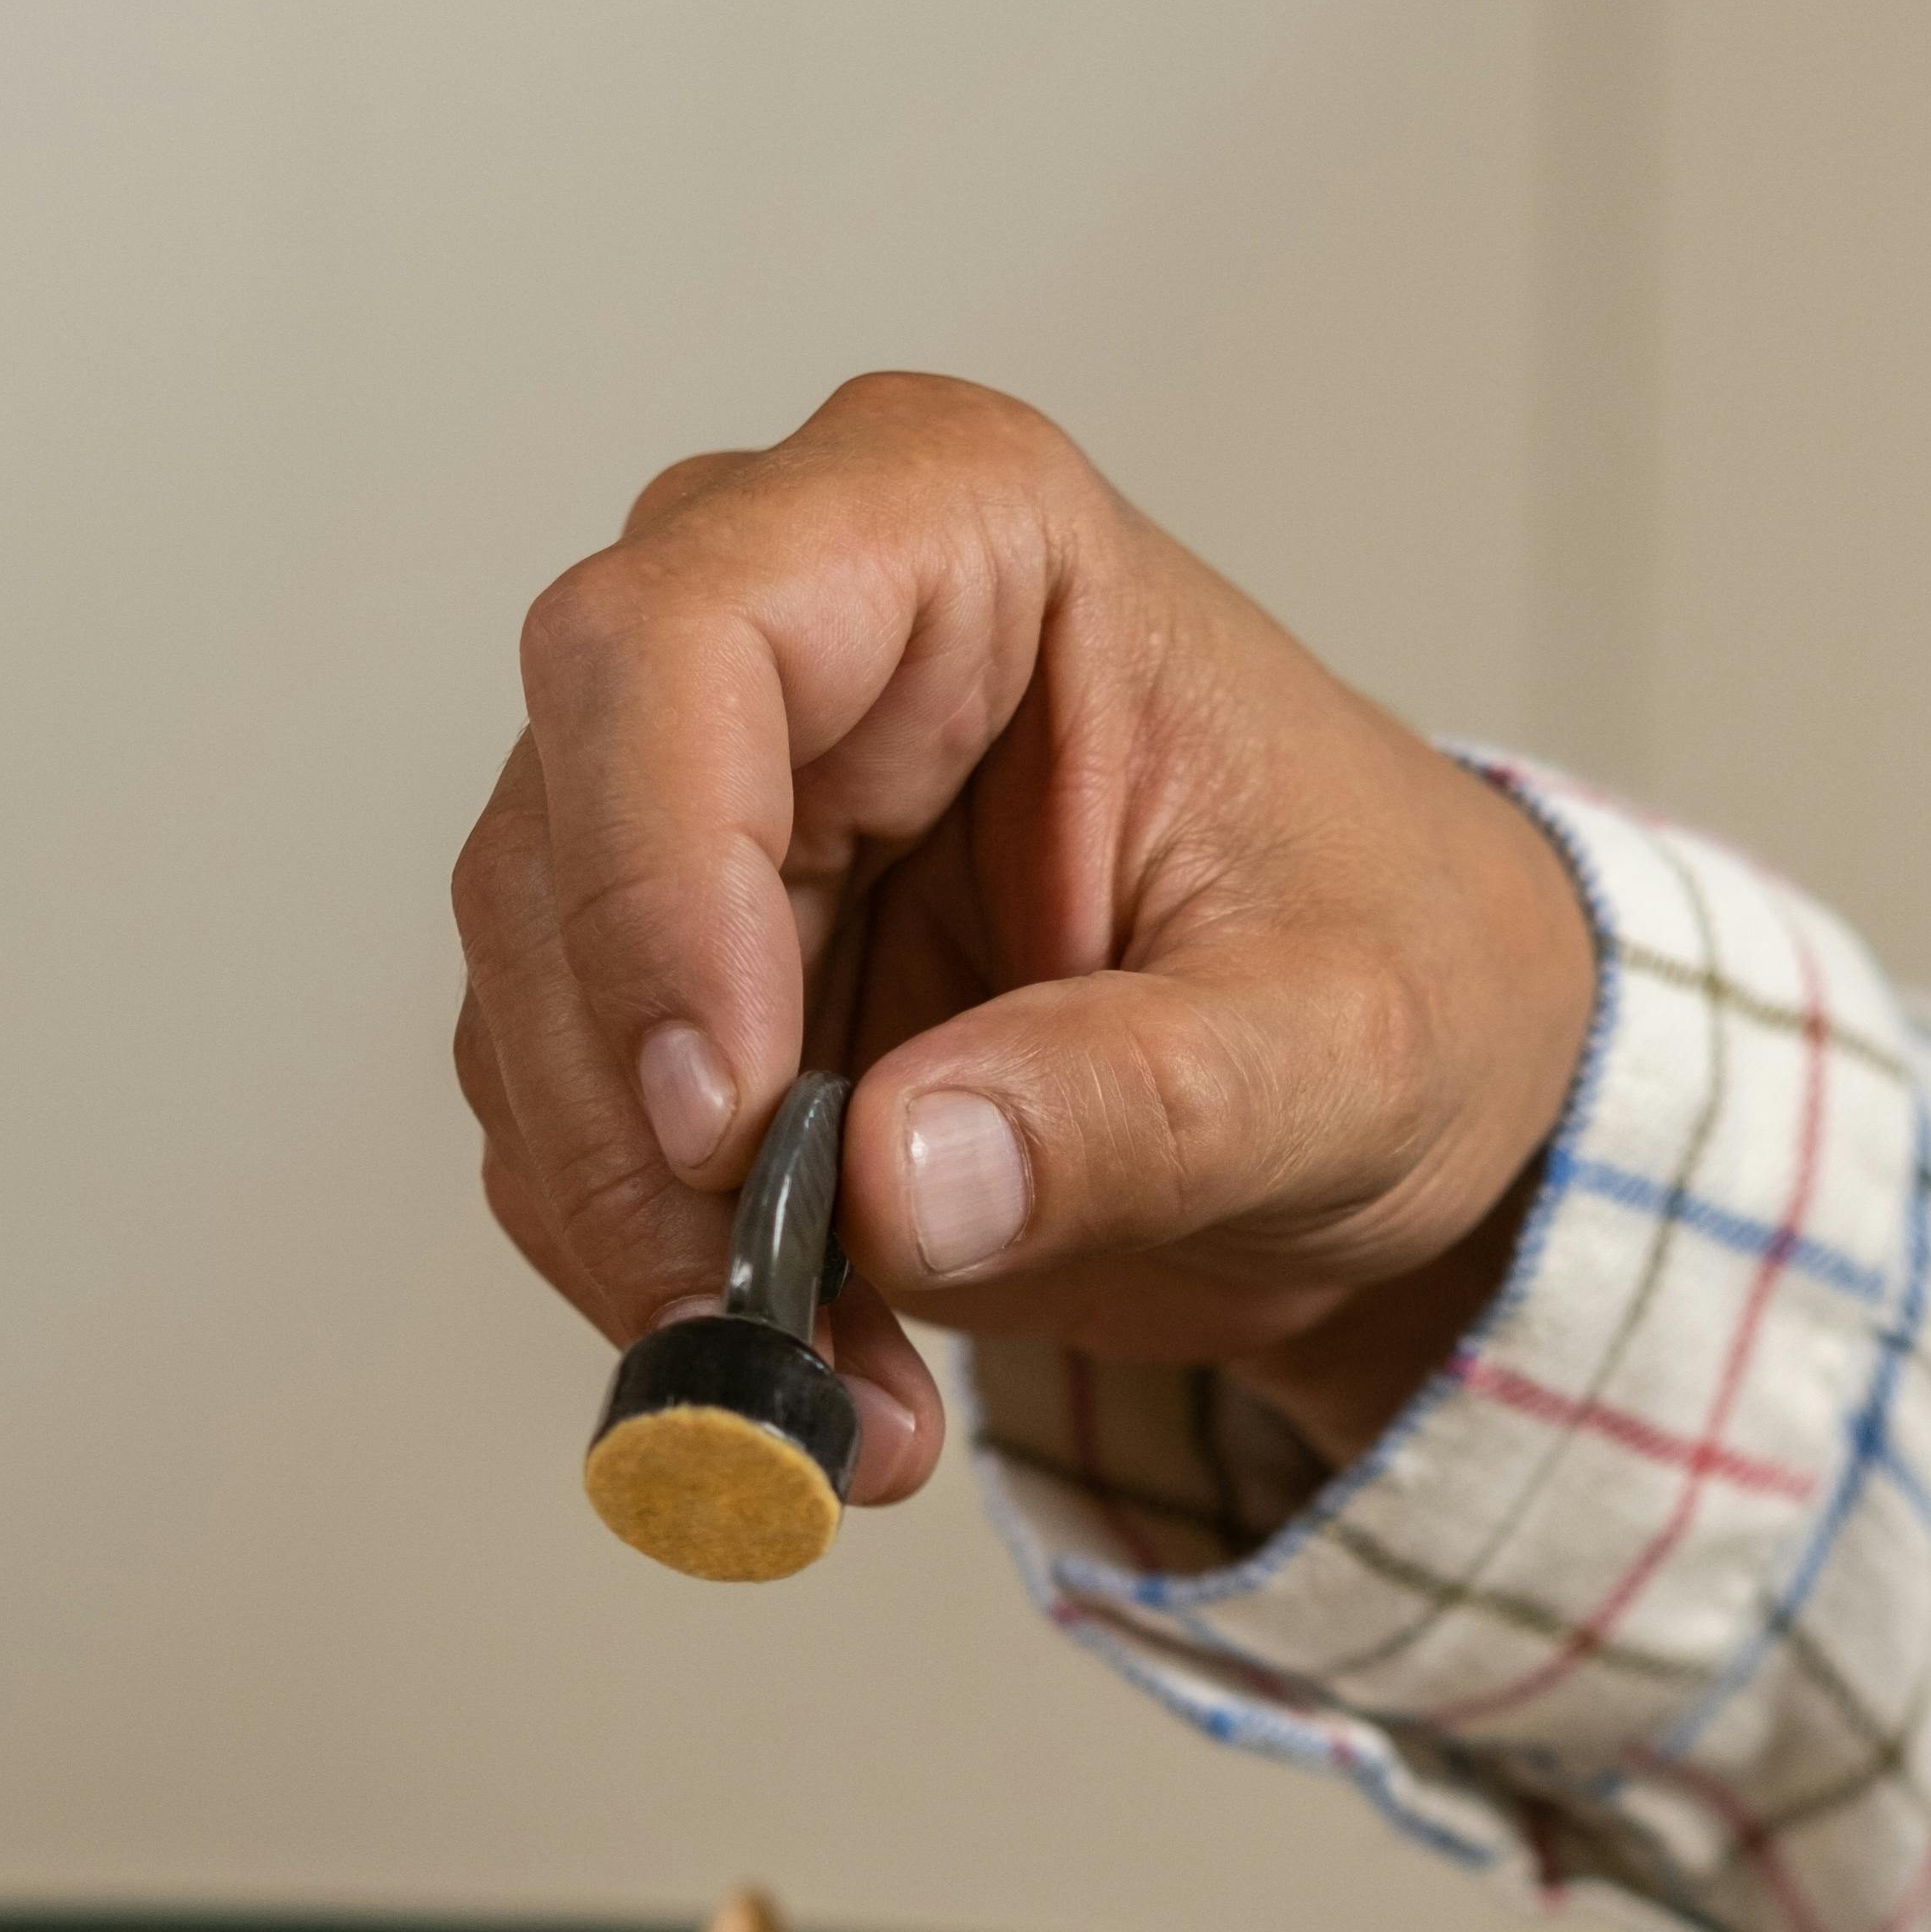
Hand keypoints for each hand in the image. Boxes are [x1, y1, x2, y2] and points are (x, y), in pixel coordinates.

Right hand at [451, 375, 1599, 1505]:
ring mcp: (706, 805)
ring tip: (843, 1399)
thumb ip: (1134, 1106)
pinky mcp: (674, 974)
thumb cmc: (1396, 974)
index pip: (683, 640)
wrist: (1384, 1083)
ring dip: (645, 1238)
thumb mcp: (1337, 1055)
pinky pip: (569, 1128)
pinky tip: (823, 1368)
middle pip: (558, 839)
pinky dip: (660, 1276)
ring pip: (534, 1007)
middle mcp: (787, 632)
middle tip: (761, 1325)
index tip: (725, 1120)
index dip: (656, 879)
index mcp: (957, 531)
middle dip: (636, 1124)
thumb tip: (894, 1181)